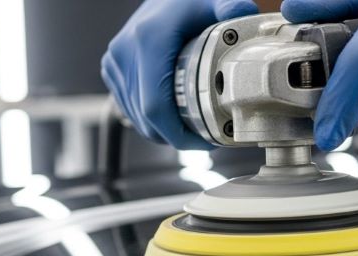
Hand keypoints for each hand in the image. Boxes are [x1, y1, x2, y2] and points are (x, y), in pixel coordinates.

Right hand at [101, 0, 258, 148]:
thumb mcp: (211, 0)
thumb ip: (230, 6)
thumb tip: (246, 14)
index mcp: (148, 42)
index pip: (156, 108)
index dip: (178, 134)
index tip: (202, 141)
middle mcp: (125, 53)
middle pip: (145, 118)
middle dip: (174, 136)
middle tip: (203, 138)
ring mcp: (115, 62)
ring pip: (135, 116)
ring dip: (161, 130)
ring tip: (190, 128)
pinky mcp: (111, 68)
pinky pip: (128, 106)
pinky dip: (148, 118)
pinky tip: (170, 115)